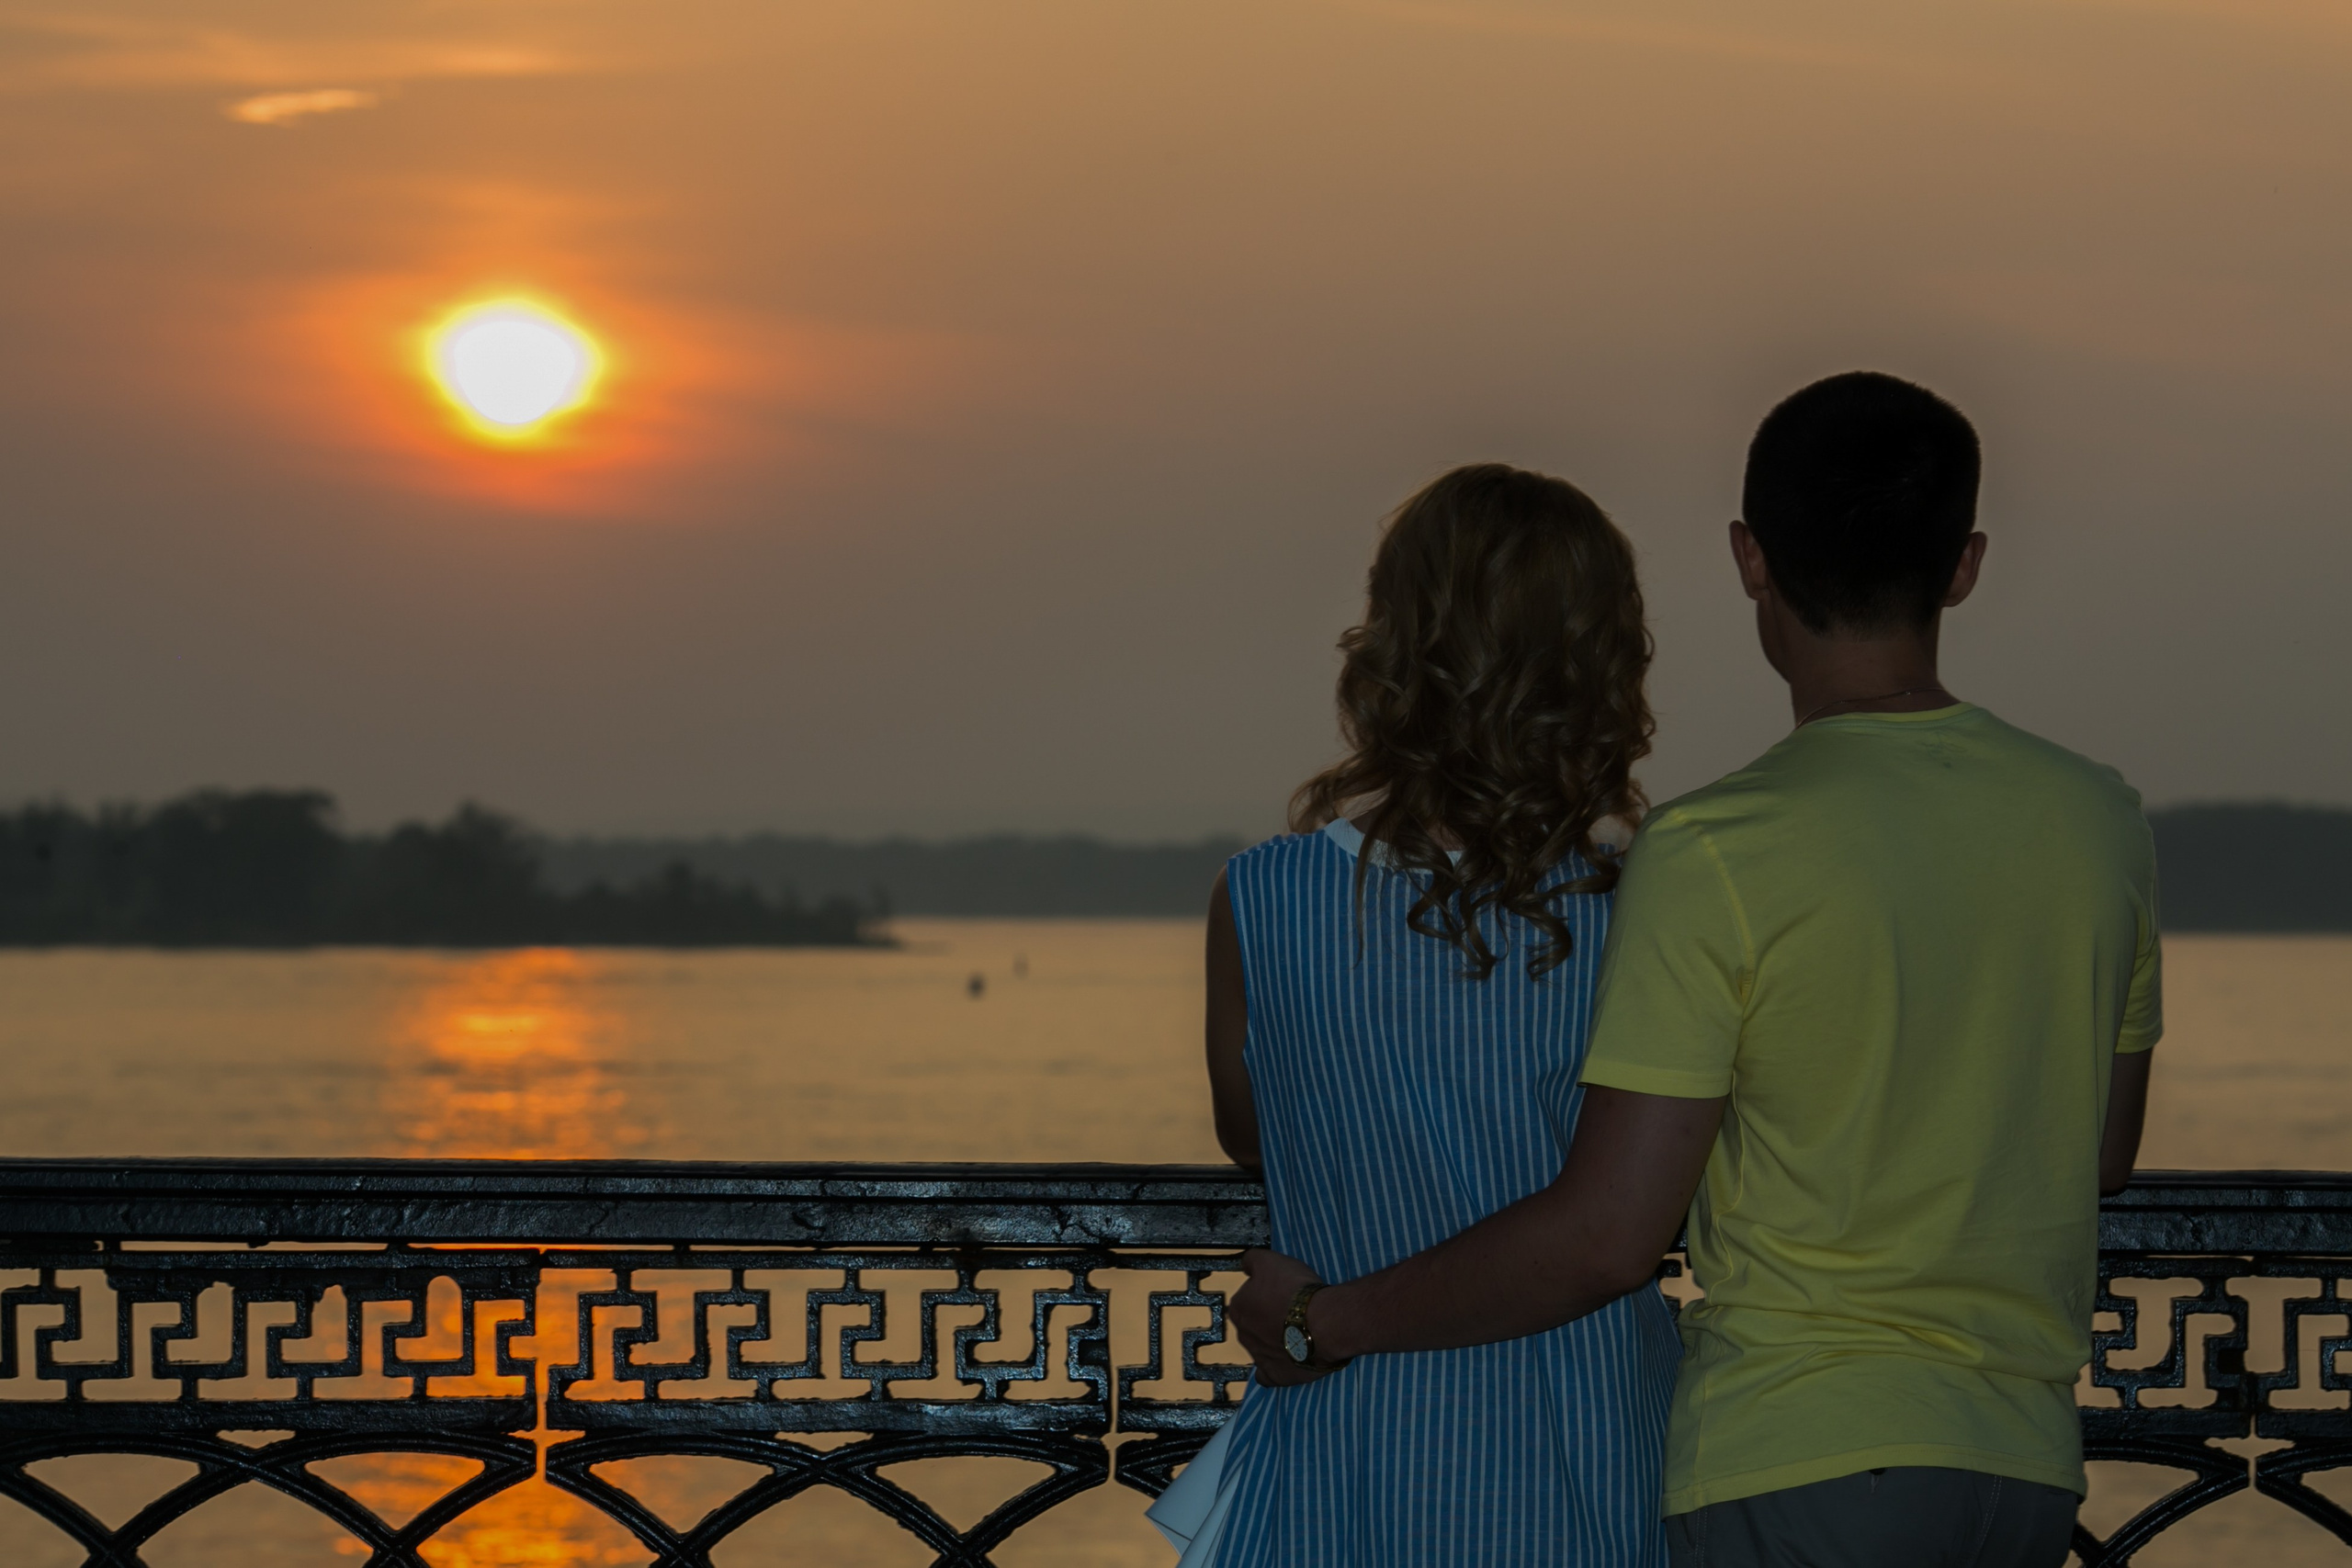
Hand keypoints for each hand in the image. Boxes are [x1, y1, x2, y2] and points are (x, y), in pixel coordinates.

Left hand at [1230, 1249, 1340, 1386]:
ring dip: (1274, 1342)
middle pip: (1253, 1324)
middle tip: (1291, 1312)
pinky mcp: (1276, 1376)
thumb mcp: (1270, 1261)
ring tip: (1297, 1334)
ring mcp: (1258, 1358)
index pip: (1246, 1299)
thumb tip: (1245, 1264)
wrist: (1322, 1323)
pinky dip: (1275, 1369)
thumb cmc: (1295, 1290)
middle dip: (1267, 1319)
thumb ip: (1252, 1260)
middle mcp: (1243, 1335)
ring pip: (1261, 1348)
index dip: (1264, 1294)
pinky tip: (1286, 1362)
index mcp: (1239, 1308)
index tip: (1281, 1293)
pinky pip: (1268, 1375)